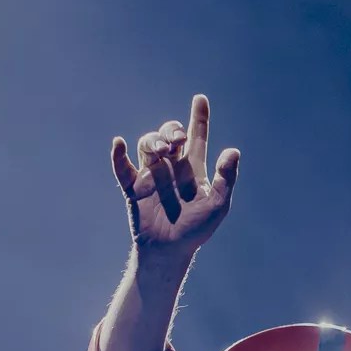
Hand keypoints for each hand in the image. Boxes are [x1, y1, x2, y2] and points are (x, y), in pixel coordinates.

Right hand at [112, 94, 239, 258]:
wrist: (170, 250)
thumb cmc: (196, 230)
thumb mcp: (218, 204)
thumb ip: (226, 178)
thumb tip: (233, 151)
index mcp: (192, 168)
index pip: (197, 136)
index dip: (199, 117)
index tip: (201, 99)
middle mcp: (171, 167)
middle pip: (169, 135)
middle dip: (172, 130)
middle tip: (177, 141)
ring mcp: (151, 175)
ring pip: (148, 144)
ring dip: (153, 141)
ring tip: (160, 150)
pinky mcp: (133, 187)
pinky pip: (122, 167)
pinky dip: (118, 155)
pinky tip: (119, 144)